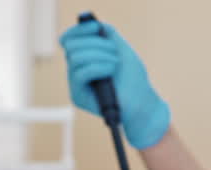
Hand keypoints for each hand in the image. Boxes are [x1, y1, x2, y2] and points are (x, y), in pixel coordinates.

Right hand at [60, 20, 170, 149]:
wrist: (141, 103)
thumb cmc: (133, 79)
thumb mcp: (121, 50)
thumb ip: (108, 35)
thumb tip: (96, 25)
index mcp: (84, 58)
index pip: (69, 40)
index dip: (80, 30)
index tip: (97, 27)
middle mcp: (76, 70)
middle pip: (71, 46)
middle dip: (95, 43)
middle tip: (114, 53)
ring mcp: (75, 84)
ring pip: (75, 58)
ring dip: (100, 55)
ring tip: (115, 63)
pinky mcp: (77, 96)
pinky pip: (80, 73)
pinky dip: (99, 67)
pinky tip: (111, 71)